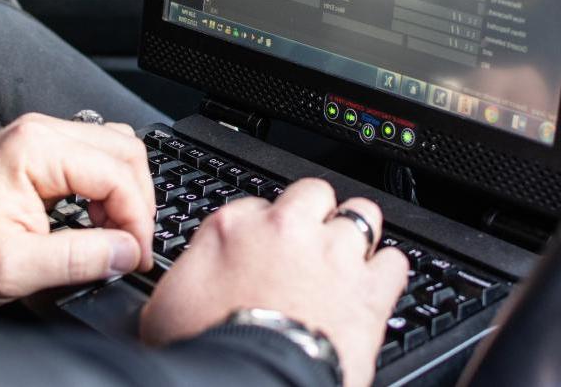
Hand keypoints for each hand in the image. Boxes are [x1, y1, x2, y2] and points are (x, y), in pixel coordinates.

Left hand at [0, 113, 154, 307]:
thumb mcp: (11, 267)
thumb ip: (77, 259)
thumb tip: (127, 252)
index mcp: (36, 149)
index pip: (117, 173)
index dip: (136, 220)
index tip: (136, 258)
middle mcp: (42, 131)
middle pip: (126, 152)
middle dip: (138, 203)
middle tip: (131, 248)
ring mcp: (41, 136)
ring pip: (116, 150)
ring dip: (126, 193)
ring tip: (115, 235)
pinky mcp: (40, 150)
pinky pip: (96, 157)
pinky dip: (109, 188)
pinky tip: (98, 219)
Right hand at [140, 179, 407, 386]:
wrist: (250, 383)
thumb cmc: (206, 350)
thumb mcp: (166, 304)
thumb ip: (190, 271)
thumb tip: (194, 272)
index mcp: (233, 229)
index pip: (253, 206)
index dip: (260, 229)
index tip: (261, 249)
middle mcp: (286, 230)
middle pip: (312, 193)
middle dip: (314, 214)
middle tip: (308, 244)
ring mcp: (333, 255)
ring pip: (361, 215)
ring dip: (355, 234)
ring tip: (348, 257)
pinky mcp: (369, 290)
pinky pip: (394, 261)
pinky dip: (386, 272)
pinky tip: (375, 287)